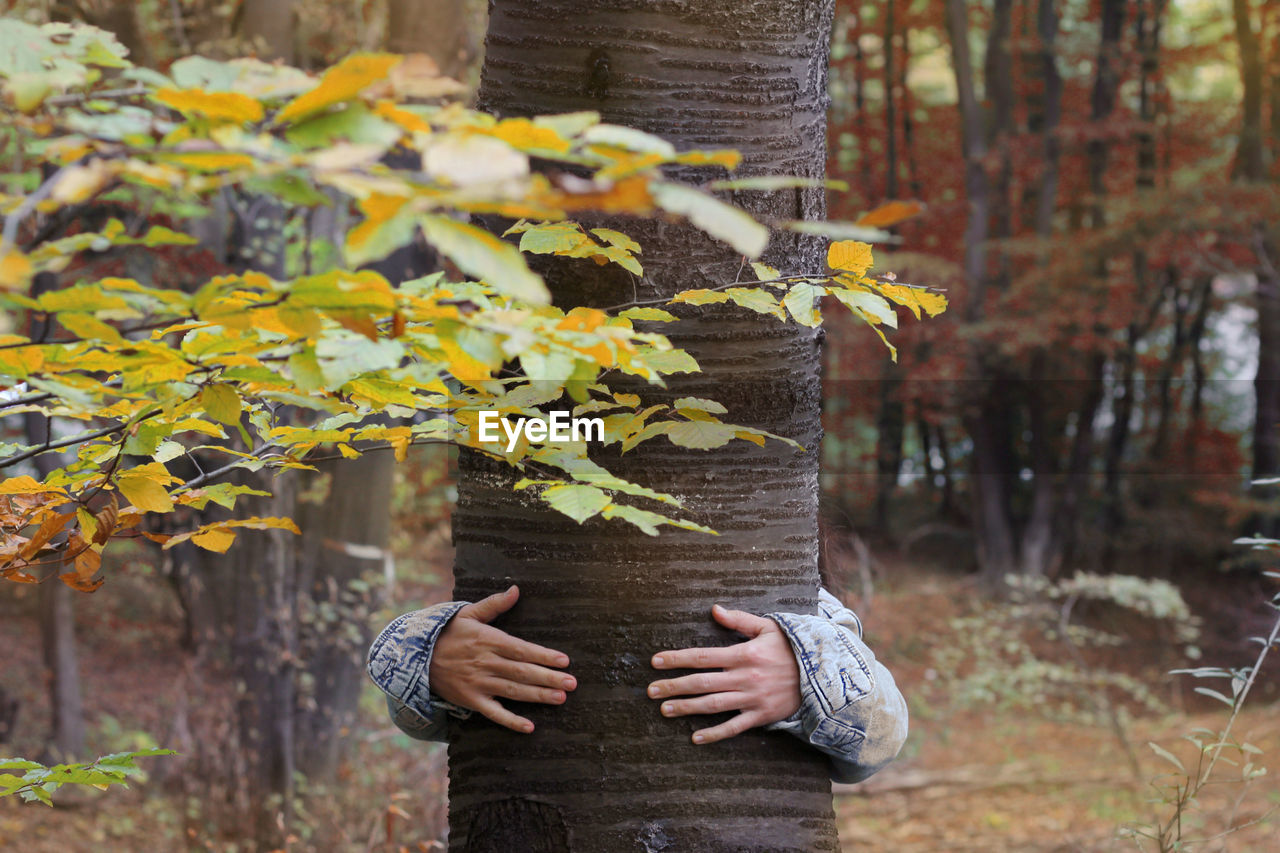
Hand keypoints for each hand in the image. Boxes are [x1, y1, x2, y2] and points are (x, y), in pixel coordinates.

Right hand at [429, 585, 575, 732]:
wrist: (417, 658)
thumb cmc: (448, 633)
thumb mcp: (468, 613)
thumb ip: (494, 604)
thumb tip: (516, 590)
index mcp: (488, 640)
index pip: (522, 649)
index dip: (544, 656)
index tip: (564, 661)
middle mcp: (486, 662)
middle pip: (523, 672)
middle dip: (549, 678)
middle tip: (572, 683)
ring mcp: (478, 683)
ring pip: (514, 691)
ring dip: (538, 696)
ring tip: (560, 698)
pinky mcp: (471, 700)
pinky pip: (494, 713)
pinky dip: (511, 721)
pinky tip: (529, 727)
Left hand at [648, 604, 801, 744]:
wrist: (822, 674)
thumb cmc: (791, 648)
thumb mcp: (768, 627)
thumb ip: (739, 620)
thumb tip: (714, 610)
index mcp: (743, 654)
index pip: (702, 656)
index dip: (677, 659)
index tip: (656, 662)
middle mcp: (744, 677)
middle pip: (701, 683)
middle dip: (673, 686)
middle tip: (651, 691)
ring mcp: (752, 698)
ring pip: (712, 705)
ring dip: (686, 708)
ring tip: (664, 710)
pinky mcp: (761, 716)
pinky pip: (734, 727)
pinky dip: (715, 734)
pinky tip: (695, 738)